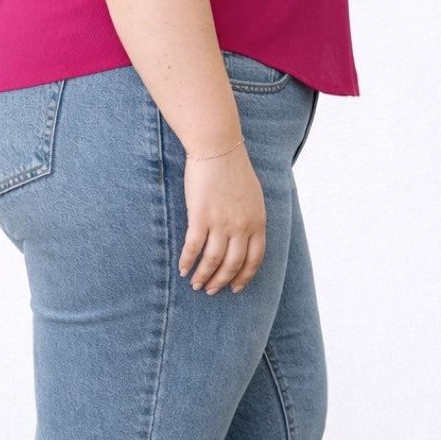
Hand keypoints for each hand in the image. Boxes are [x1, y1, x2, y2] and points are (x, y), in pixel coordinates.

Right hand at [178, 148, 266, 294]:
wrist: (218, 148)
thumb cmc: (234, 169)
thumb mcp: (254, 197)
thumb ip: (252, 219)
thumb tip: (246, 238)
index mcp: (258, 222)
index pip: (254, 259)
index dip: (244, 277)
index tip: (235, 288)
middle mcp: (242, 226)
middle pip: (232, 264)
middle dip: (221, 282)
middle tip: (210, 290)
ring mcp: (221, 222)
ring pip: (213, 261)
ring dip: (203, 276)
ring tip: (195, 284)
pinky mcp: (200, 217)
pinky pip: (193, 247)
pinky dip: (187, 261)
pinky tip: (182, 268)